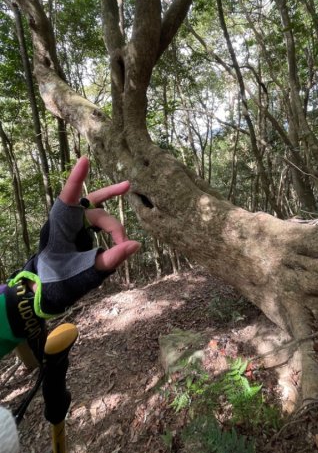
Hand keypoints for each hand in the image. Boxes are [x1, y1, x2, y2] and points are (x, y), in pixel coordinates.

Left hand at [59, 156, 139, 270]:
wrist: (46, 291)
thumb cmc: (61, 280)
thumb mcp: (87, 272)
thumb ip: (111, 258)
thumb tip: (136, 245)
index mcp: (62, 225)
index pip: (70, 195)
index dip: (77, 177)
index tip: (85, 160)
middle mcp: (69, 221)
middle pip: (95, 209)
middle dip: (112, 218)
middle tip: (127, 207)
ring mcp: (75, 226)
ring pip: (99, 215)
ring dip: (113, 226)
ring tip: (125, 240)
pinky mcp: (81, 233)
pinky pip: (99, 225)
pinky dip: (111, 231)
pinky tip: (121, 243)